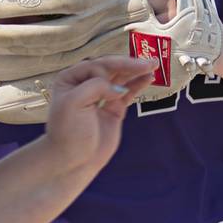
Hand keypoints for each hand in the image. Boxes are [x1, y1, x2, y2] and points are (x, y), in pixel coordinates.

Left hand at [42, 55, 157, 173]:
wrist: (73, 161)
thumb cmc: (68, 132)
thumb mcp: (74, 103)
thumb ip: (96, 87)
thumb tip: (119, 87)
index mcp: (70, 79)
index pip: (95, 66)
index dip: (108, 72)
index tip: (114, 89)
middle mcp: (85, 84)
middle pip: (109, 68)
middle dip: (128, 64)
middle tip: (149, 62)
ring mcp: (101, 96)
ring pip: (120, 77)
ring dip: (136, 70)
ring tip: (153, 64)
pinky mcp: (113, 108)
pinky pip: (127, 91)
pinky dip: (138, 84)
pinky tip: (148, 78)